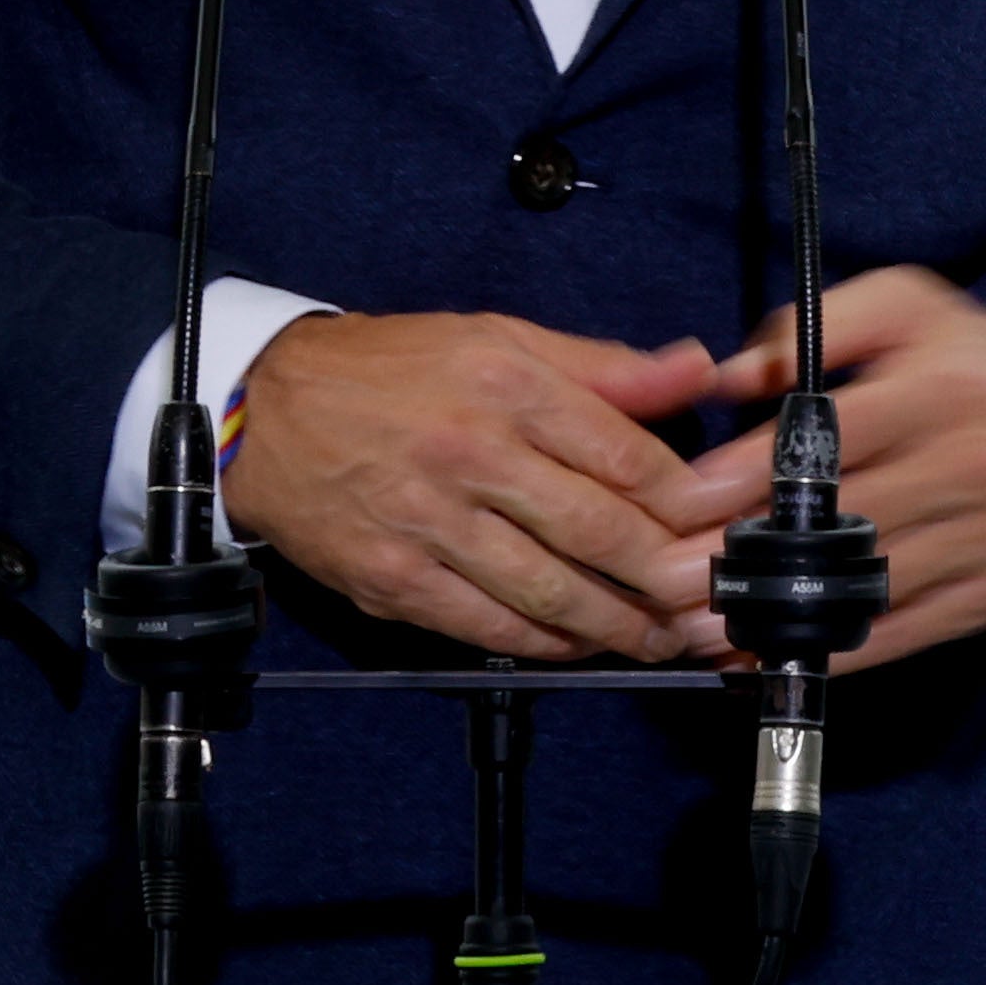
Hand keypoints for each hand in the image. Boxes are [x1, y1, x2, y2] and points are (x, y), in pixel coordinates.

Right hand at [222, 309, 725, 660]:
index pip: (625, 456)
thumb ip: (600, 366)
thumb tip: (694, 371)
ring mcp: (429, 523)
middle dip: (666, 576)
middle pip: (597, 530)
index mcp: (507, 386)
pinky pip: (486, 625)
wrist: (264, 410)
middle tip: (707, 602)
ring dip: (616, 625)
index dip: (687, 503)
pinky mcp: (393, 580)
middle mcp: (471, 454)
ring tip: (658, 638)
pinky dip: (543, 645)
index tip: (721, 529)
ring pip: (548, 590)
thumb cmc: (390, 370)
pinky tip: (578, 646)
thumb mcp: (497, 338)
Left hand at [672, 270, 985, 672]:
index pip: (832, 438)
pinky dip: (837, 651)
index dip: (751, 473)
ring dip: (778, 613)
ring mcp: (979, 540)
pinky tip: (775, 652)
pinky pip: (905, 632)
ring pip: (867, 587)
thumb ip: (819, 326)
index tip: (685, 500)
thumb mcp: (911, 307)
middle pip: (840, 524)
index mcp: (940, 391)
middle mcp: (964, 468)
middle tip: (668, 580)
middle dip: (746, 558)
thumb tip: (734, 375)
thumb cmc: (982, 365)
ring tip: (701, 627)